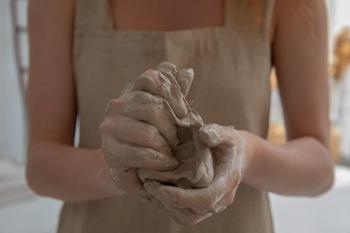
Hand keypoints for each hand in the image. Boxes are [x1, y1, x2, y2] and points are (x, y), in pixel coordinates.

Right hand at [99, 65, 190, 194]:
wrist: (131, 170)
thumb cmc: (152, 138)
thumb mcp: (166, 114)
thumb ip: (175, 94)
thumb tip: (188, 72)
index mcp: (129, 92)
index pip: (150, 78)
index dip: (172, 94)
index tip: (184, 113)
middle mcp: (116, 106)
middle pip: (153, 107)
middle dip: (172, 127)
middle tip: (179, 140)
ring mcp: (111, 128)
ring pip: (149, 133)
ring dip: (167, 146)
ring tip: (173, 153)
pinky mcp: (111, 152)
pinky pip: (144, 154)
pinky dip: (162, 161)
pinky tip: (169, 163)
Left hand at [143, 124, 246, 224]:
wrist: (237, 156)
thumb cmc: (229, 144)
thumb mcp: (227, 134)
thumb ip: (217, 133)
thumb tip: (203, 134)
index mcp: (226, 183)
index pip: (205, 198)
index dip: (182, 197)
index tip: (161, 189)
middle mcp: (220, 199)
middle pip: (193, 213)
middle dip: (168, 202)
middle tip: (148, 185)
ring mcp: (211, 205)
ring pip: (186, 217)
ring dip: (166, 205)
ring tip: (150, 187)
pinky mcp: (201, 207)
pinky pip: (184, 214)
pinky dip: (168, 205)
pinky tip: (156, 190)